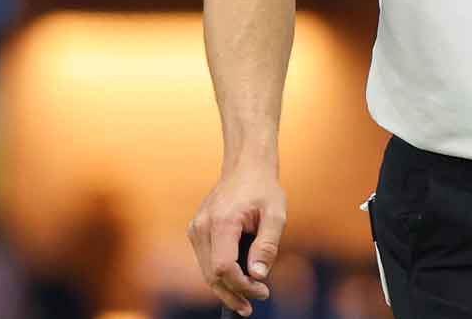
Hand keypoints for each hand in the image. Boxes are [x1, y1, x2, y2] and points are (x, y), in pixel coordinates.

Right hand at [187, 163, 286, 315]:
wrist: (246, 167)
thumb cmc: (264, 190)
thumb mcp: (276, 215)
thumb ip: (268, 246)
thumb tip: (259, 276)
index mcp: (222, 222)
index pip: (223, 267)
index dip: (241, 286)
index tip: (261, 292)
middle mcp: (202, 227)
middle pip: (210, 275)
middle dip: (232, 294)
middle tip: (251, 306)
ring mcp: (195, 229)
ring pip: (205, 271)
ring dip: (225, 288)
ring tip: (248, 298)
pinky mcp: (196, 231)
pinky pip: (206, 261)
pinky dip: (220, 274)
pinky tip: (238, 281)